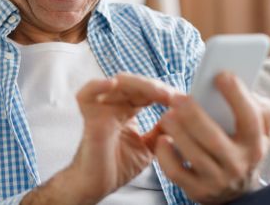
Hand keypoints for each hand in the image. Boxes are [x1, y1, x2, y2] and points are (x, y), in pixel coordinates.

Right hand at [22, 74, 176, 204]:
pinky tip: (112, 83)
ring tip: (158, 92)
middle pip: (134, 83)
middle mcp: (114, 106)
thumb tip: (180, 117)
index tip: (182, 100)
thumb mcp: (149, 147)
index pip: (146, 91)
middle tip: (173, 96)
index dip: (164, 92)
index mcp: (127, 110)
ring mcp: (101, 109)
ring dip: (139, 84)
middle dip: (155, 87)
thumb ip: (162, 132)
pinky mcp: (90, 118)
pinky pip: (86, 95)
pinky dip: (97, 86)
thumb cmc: (117, 167)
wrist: (98, 186)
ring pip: (117, 83)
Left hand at [151, 72, 269, 204]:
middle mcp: (238, 163)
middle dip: (193, 115)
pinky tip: (161, 139)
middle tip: (177, 97)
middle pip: (213, 138)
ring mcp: (217, 180)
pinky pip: (177, 172)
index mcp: (255, 143)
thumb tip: (241, 84)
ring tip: (167, 115)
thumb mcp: (260, 130)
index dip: (236, 95)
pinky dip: (166, 155)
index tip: (220, 74)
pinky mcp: (197, 190)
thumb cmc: (243, 146)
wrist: (237, 191)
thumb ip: (259, 106)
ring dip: (177, 131)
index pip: (251, 118)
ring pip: (194, 155)